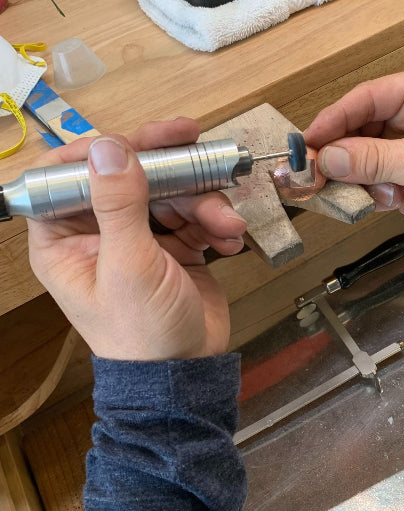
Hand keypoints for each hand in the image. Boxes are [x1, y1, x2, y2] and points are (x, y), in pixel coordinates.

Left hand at [27, 119, 245, 360]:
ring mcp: (142, 236)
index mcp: (66, 237)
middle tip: (193, 137)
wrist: (187, 374)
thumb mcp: (129, 265)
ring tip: (228, 227)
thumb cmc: (143, 331)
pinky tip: (229, 243)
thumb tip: (108, 145)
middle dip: (166, 164)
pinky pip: (196, 215)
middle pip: (128, 173)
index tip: (133, 140)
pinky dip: (217, 224)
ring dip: (205, 202)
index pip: (66, 175)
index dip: (96, 151)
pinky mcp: (177, 245)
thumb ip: (119, 204)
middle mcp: (101, 230)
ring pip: (170, 191)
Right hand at [304, 64, 403, 249]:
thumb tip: (324, 158)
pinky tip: (381, 202)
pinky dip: (365, 192)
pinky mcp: (399, 176)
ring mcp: (402, 147)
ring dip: (351, 175)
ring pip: (357, 155)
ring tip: (345, 191)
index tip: (306, 142)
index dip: (333, 119)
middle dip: (337, 151)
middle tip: (311, 173)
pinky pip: (367, 179)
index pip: (366, 98)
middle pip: (356, 126)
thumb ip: (372, 158)